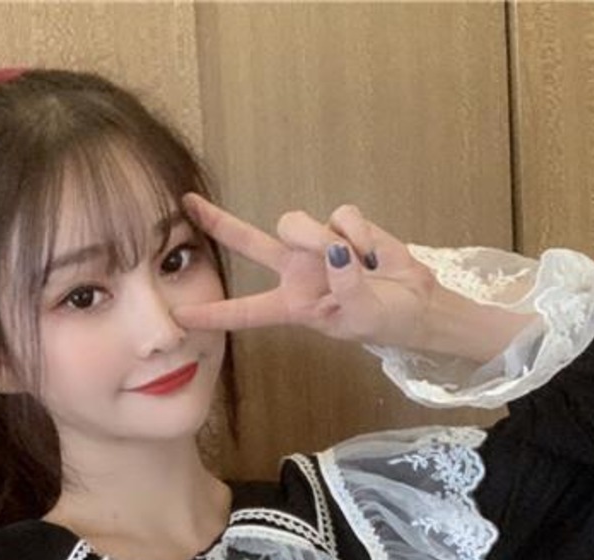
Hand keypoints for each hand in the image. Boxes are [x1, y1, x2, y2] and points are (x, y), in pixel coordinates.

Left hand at [172, 192, 437, 349]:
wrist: (415, 304)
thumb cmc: (383, 321)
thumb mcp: (361, 317)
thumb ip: (346, 287)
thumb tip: (336, 250)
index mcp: (292, 306)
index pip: (244, 312)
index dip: (212, 314)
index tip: (179, 317)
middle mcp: (296, 273)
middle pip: (249, 243)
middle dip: (218, 222)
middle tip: (186, 203)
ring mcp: (317, 246)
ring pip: (297, 223)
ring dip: (320, 237)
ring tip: (355, 261)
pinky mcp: (342, 225)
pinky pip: (340, 214)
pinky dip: (359, 230)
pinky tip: (372, 252)